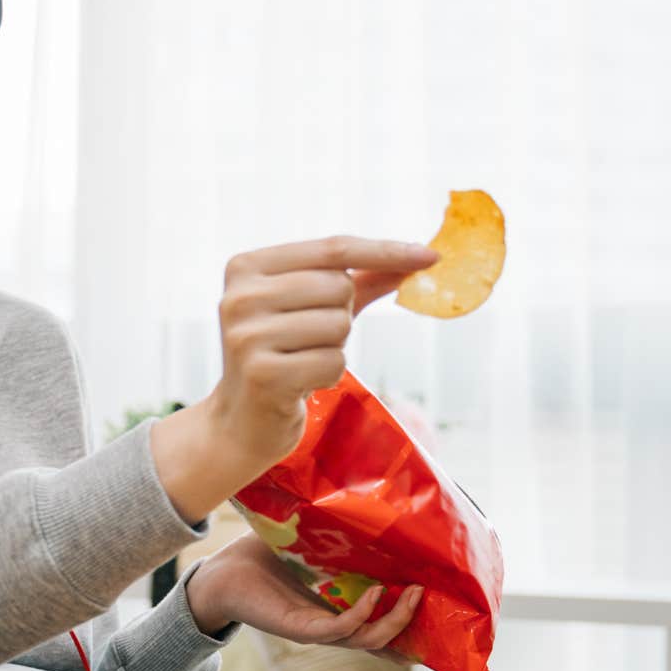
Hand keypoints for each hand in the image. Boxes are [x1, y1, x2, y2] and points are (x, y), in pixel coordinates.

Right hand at [152, 236, 435, 521]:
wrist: (241, 421)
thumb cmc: (283, 355)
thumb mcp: (312, 309)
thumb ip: (360, 280)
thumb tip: (417, 257)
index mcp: (246, 267)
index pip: (332, 249)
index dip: (384, 251)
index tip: (431, 255)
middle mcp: (240, 296)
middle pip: (338, 287)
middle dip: (342, 315)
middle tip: (309, 338)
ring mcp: (247, 335)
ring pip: (339, 324)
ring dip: (334, 347)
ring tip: (301, 360)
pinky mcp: (262, 374)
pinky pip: (333, 362)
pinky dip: (328, 374)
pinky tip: (300, 383)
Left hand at [185, 533, 422, 663]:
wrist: (220, 574)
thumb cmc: (263, 556)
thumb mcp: (310, 543)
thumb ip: (338, 531)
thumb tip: (368, 499)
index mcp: (338, 608)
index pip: (381, 623)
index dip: (411, 623)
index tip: (442, 608)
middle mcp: (332, 624)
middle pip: (384, 638)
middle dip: (412, 622)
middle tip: (432, 594)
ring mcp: (317, 629)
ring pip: (368, 638)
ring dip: (395, 620)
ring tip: (414, 593)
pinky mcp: (299, 628)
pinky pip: (338, 630)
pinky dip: (361, 614)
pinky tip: (376, 593)